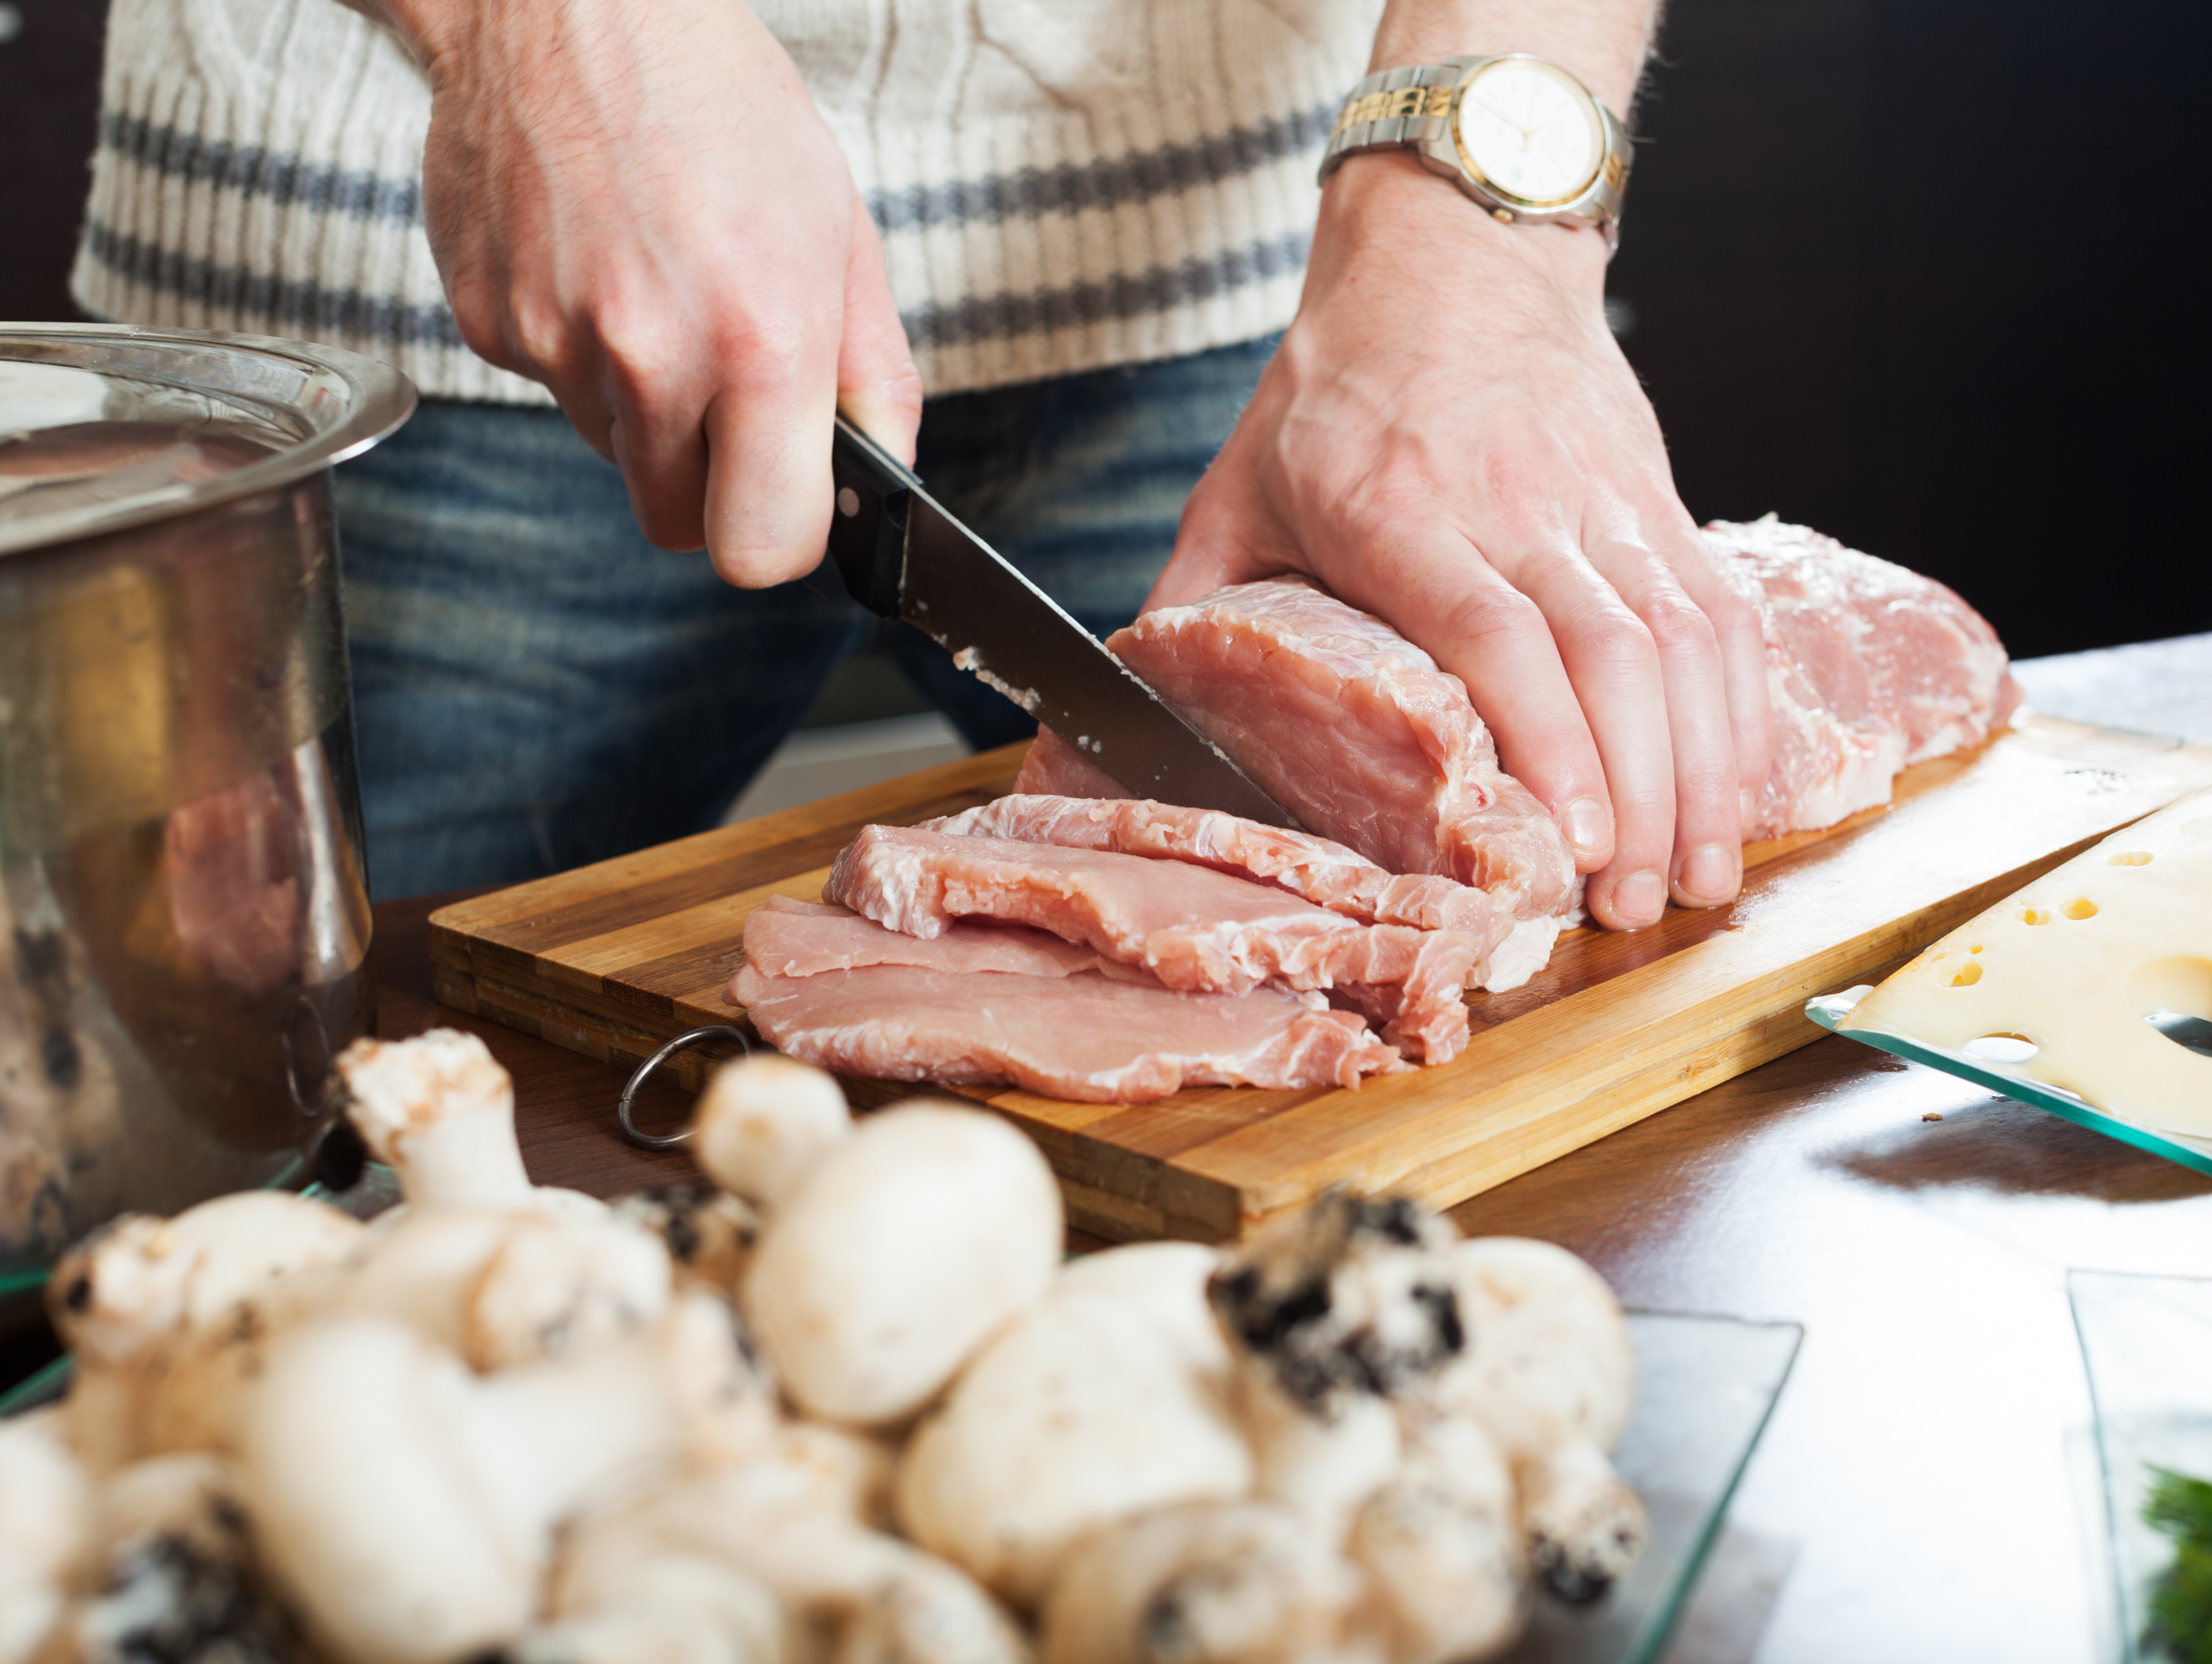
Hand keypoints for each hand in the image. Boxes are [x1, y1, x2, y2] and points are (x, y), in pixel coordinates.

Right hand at [364, 0, 921, 583]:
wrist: (568, 7)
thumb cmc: (723, 109)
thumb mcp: (843, 236)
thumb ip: (875, 378)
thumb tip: (885, 480)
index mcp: (760, 342)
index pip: (763, 550)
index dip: (782, 537)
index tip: (788, 501)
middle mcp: (649, 357)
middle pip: (676, 529)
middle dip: (709, 489)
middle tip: (727, 399)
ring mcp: (554, 344)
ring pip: (614, 457)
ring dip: (644, 411)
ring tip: (661, 296)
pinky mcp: (486, 325)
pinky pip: (551, 391)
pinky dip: (579, 353)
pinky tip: (600, 267)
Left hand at [1152, 156, 1772, 929]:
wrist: (1452, 252)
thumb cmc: (1334, 386)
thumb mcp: (1236, 487)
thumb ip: (1194, 603)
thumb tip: (1135, 717)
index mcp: (1400, 509)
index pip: (1496, 633)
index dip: (1549, 743)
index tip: (1574, 844)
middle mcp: (1517, 502)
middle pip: (1609, 654)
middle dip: (1642, 794)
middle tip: (1638, 907)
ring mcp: (1602, 497)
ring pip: (1684, 640)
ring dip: (1706, 769)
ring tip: (1703, 878)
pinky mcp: (1658, 496)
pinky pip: (1723, 610)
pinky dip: (1740, 710)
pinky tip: (1738, 792)